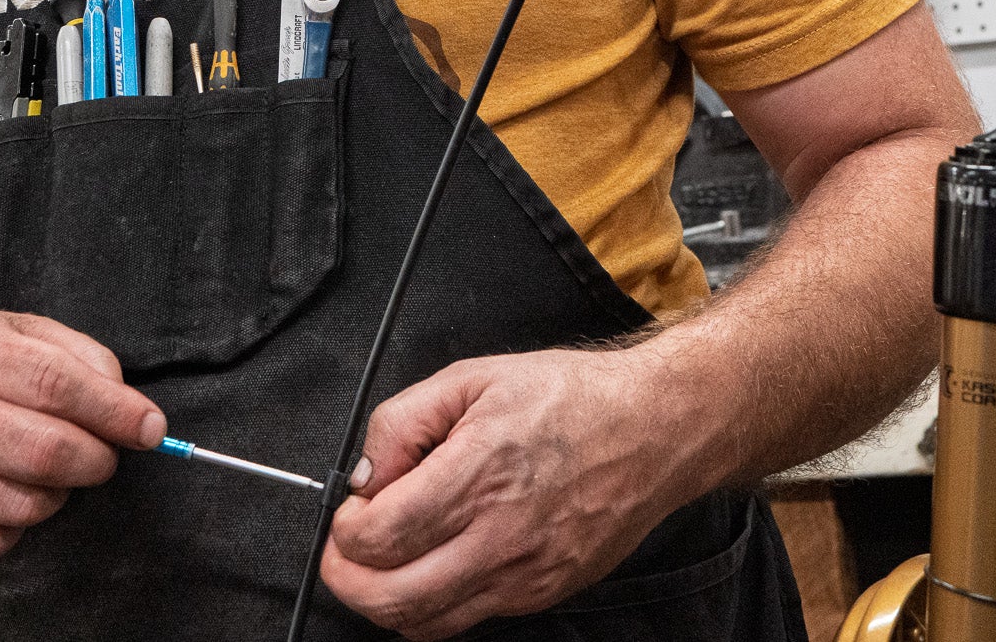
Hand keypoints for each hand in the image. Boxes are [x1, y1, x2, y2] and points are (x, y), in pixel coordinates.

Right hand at [0, 309, 166, 565]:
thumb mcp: (8, 331)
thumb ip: (73, 352)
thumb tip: (124, 399)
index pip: (58, 384)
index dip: (115, 411)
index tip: (150, 427)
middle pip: (46, 452)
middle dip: (95, 460)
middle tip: (101, 456)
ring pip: (25, 504)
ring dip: (56, 495)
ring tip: (44, 471)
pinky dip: (14, 528)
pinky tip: (3, 496)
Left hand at [319, 348, 691, 639]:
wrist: (651, 429)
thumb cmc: (569, 398)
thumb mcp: (471, 378)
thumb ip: (403, 422)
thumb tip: (365, 474)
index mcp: (478, 472)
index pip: (381, 535)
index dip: (344, 530)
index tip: (349, 510)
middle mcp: (501, 534)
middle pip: (392, 597)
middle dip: (347, 578)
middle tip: (344, 548)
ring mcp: (524, 574)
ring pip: (425, 623)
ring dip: (384, 599)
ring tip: (381, 560)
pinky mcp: (542, 593)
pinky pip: (466, 620)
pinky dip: (429, 605)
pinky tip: (428, 566)